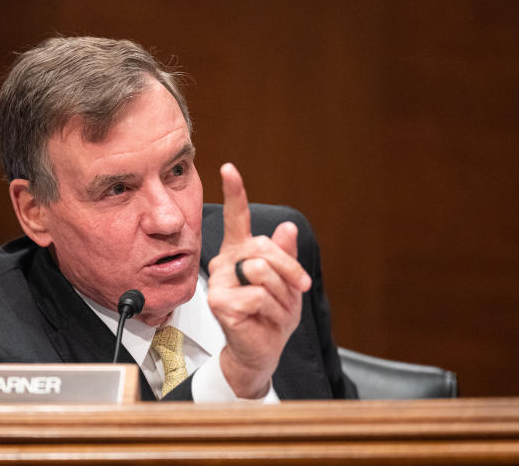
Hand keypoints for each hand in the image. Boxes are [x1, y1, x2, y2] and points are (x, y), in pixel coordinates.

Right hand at [207, 163, 311, 397]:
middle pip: (264, 248)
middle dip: (290, 269)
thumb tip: (288, 228)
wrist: (261, 351)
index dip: (235, 192)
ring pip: (262, 271)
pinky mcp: (218, 302)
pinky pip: (258, 296)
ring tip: (276, 310)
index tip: (229, 168)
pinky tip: (263, 320)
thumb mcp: (287, 283)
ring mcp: (218, 282)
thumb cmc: (271, 316)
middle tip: (299, 288)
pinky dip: (272, 310)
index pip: (237, 218)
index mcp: (240, 252)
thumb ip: (285, 256)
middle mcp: (225, 262)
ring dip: (281, 294)